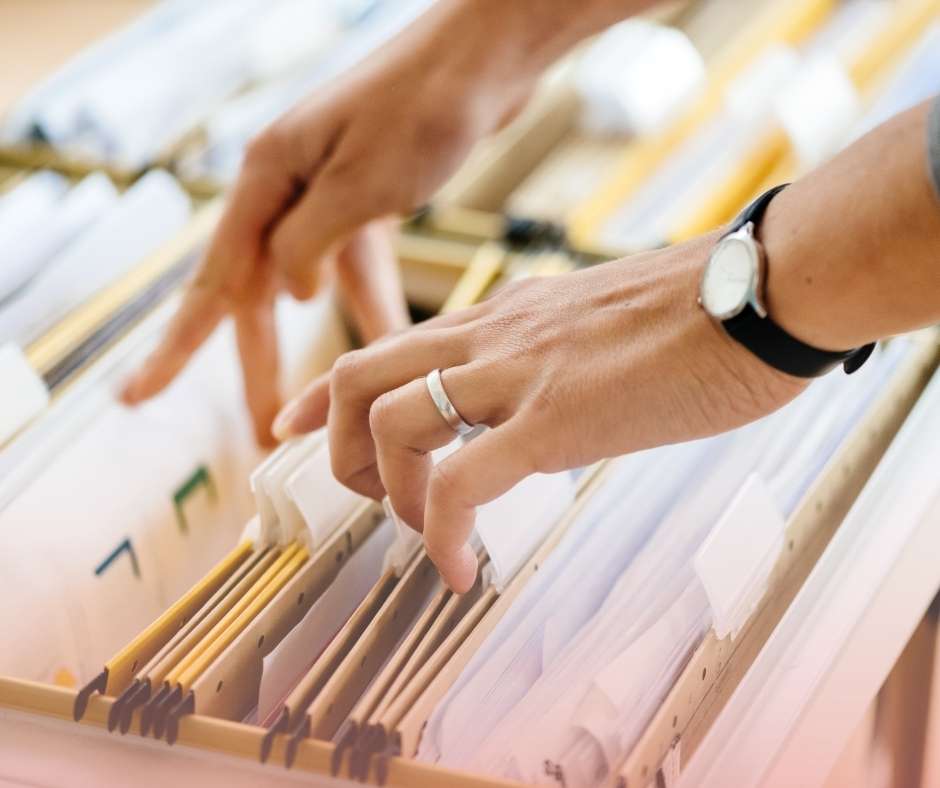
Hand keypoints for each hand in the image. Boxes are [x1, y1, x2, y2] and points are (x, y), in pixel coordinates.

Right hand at [119, 1, 539, 443]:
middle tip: (258, 432)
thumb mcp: (358, 186)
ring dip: (309, 345)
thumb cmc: (424, 106)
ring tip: (305, 404)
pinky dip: (367, 305)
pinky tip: (382, 342)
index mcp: (266, 177)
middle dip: (254, 364)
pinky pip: (356, 265)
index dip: (180, 344)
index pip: (215, 278)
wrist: (485, 58)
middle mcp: (286, 184)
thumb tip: (287, 294)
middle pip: (256, 291)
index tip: (142, 395)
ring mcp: (326, 190)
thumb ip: (310, 244)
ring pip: (304, 285)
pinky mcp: (368, 195)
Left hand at [272, 233, 808, 590]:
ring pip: (389, 425)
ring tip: (431, 536)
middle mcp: (492, 337)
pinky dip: (444, 535)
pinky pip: (462, 483)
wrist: (762, 291)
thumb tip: (533, 405)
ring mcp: (518, 375)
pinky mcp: (556, 419)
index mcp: (502, 317)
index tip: (290, 424)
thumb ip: (547, 355)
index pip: (382, 344)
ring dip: (390, 495)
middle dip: (335, 448)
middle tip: (373, 498)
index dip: (319, 391)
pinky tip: (463, 570)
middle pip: (357, 378)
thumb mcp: (594, 325)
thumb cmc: (697, 310)